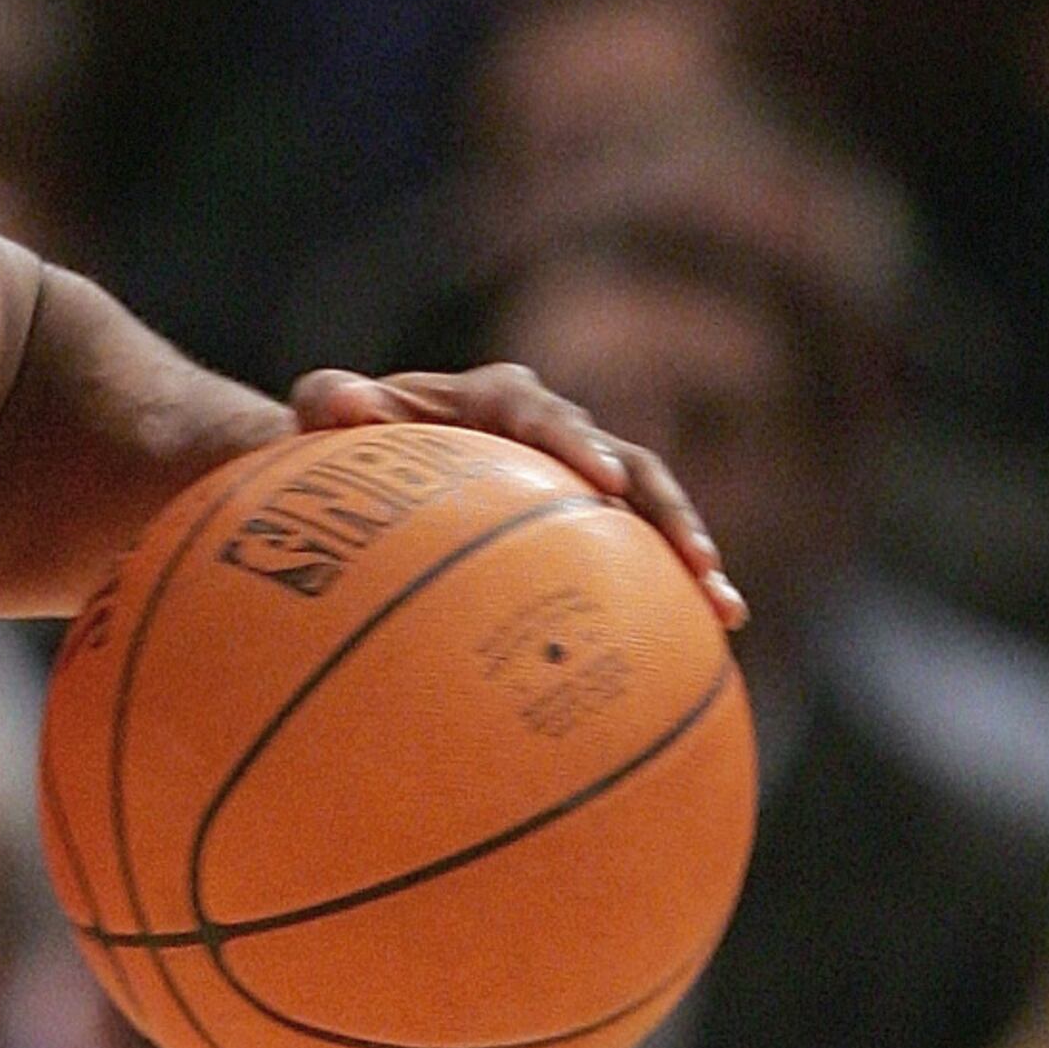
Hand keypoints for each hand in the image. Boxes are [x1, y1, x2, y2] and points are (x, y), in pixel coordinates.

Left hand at [290, 364, 746, 627]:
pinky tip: (701, 650)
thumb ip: (327, 401)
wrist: (364, 458)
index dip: (579, 444)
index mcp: (500, 398)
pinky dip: (666, 594)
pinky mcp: (587, 521)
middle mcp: (555, 432)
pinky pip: (635, 556)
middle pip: (630, 464)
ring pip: (650, 513)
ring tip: (725, 611)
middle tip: (697, 560)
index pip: (546, 415)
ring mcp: (579, 478)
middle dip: (668, 511)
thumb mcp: (323, 411)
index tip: (603, 481)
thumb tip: (337, 403)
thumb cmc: (344, 435)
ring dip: (690, 557)